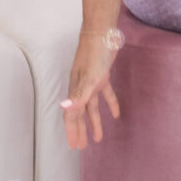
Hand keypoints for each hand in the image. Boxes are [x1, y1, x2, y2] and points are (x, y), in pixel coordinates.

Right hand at [62, 28, 123, 150]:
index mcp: (76, 89)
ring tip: (97, 138)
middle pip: (79, 114)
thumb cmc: (94, 55)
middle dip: (79, 130)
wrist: (102, 33)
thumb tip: (64, 108)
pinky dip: (110, 105)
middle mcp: (81, 87)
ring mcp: (91, 82)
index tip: (73, 146)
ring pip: (91, 107)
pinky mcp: (102, 76)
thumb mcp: (88, 78)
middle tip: (81, 147)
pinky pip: (105, 95)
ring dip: (94, 122)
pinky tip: (116, 114)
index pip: (71, 115)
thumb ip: (78, 95)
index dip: (72, 131)